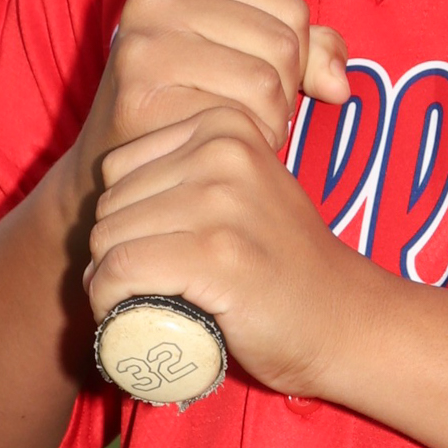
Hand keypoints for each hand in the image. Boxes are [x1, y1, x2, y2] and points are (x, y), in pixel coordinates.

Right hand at [72, 0, 349, 191]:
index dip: (294, 59)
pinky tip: (214, 147)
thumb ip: (306, 50)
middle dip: (282, 94)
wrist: (119, 165)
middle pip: (283, 45)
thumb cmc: (189, 100)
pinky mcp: (140, 95)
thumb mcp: (245, 54)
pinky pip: (236, 118)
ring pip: (266, 83)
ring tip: (234, 130)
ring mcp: (144, 44)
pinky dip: (242, 143)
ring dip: (267, 122)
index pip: (292, 11)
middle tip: (247, 115)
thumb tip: (339, 84)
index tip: (256, 81)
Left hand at [84, 102, 379, 397]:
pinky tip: (125, 315)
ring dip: (106, 282)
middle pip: (109, 204)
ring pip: (109, 238)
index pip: (118, 168)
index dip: (121, 219)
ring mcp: (222, 201)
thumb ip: (192, 172)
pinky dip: (108, 300)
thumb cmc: (281, 266)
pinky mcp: (216, 253)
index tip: (148, 253)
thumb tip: (106, 196)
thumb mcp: (242, 191)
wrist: (342, 320)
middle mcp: (224, 152)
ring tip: (138, 303)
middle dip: (111, 253)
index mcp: (225, 127)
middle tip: (144, 290)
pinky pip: (121, 270)